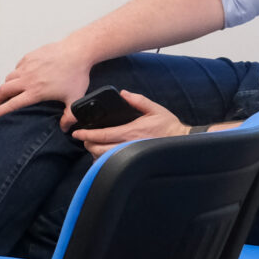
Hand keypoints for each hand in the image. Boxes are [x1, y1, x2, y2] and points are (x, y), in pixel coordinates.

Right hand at [0, 37, 95, 117]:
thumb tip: (64, 128)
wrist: (76, 52)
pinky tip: (23, 76)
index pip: (12, 104)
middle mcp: (27, 79)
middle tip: (0, 103)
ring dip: (6, 86)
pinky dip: (16, 74)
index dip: (0, 111)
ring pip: (8, 78)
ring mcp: (26, 67)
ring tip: (11, 90)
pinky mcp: (28, 57)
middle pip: (3, 90)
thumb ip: (69, 116)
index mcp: (35, 92)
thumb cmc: (76, 75)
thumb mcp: (75, 99)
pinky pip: (17, 67)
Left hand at [70, 90, 188, 155]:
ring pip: (104, 158)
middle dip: (88, 143)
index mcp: (131, 131)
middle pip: (99, 149)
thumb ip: (138, 100)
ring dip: (95, 152)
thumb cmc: (168, 126)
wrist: (182, 142)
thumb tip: (123, 93)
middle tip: (84, 138)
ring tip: (93, 145)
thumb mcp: (155, 109)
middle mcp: (128, 145)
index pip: (103, 135)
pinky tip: (103, 156)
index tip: (77, 132)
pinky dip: (104, 161)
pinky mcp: (134, 161)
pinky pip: (114, 164)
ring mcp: (130, 155)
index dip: (87, 134)